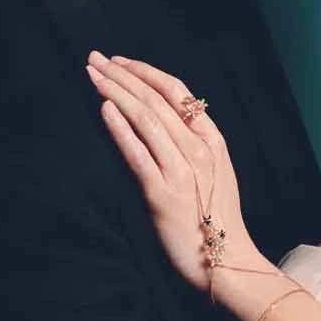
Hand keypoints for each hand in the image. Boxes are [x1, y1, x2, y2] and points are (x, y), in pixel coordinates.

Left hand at [85, 50, 251, 289]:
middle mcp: (198, 149)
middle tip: (94, 60)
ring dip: (115, 92)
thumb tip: (163, 120)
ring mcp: (182, 170)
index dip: (145, 72)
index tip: (119, 62)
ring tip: (92, 77)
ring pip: (145, 118)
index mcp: (212, 140)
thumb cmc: (216, 220)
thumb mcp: (215, 172)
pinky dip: (120, 128)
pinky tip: (104, 109)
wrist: (228, 261)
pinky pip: (138, 153)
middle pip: (155, 99)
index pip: (176, 92)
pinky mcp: (163, 193)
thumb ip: (194, 144)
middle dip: (121, 75)